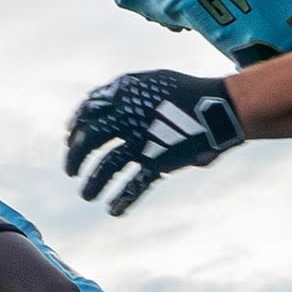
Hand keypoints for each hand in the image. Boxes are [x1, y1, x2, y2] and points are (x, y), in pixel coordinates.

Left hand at [66, 69, 244, 214]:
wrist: (221, 106)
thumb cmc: (188, 92)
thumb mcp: (153, 82)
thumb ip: (125, 91)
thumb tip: (100, 103)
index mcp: (123, 94)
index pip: (87, 112)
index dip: (75, 129)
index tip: (70, 141)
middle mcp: (127, 116)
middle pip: (90, 140)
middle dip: (75, 158)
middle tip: (70, 171)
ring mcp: (142, 139)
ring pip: (107, 166)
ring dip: (94, 184)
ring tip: (86, 196)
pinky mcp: (159, 159)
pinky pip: (135, 184)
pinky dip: (123, 199)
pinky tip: (114, 210)